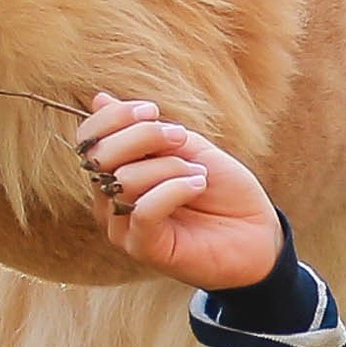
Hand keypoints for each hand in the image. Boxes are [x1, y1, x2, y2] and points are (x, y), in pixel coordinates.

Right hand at [73, 94, 282, 290]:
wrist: (257, 232)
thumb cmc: (222, 189)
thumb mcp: (187, 147)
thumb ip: (146, 128)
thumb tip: (100, 98)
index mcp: (117, 170)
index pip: (89, 139)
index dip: (114, 118)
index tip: (152, 110)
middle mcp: (110, 199)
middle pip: (100, 157)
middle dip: (143, 136)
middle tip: (181, 138)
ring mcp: (123, 227)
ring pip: (125, 180)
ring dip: (170, 167)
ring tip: (199, 175)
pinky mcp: (142, 248)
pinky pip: (144, 210)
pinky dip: (174, 189)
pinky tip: (197, 185)